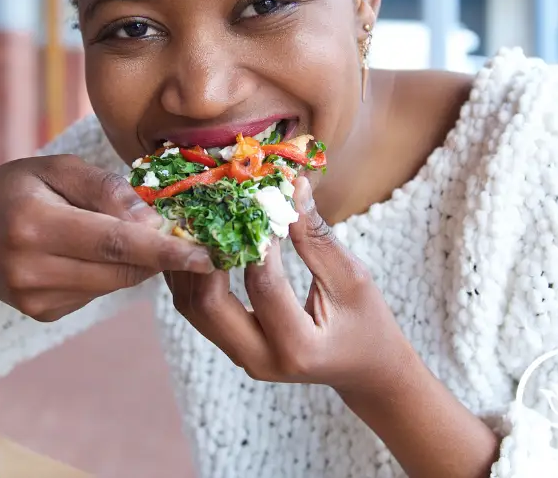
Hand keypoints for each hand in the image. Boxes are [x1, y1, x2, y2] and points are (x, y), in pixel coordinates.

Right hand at [0, 154, 213, 340]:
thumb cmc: (14, 188)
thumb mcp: (54, 168)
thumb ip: (104, 189)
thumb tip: (151, 220)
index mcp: (33, 223)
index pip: (114, 243)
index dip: (165, 250)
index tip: (206, 254)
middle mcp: (30, 268)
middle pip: (120, 269)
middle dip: (160, 254)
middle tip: (187, 232)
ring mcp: (34, 298)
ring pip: (113, 284)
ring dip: (138, 262)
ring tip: (132, 231)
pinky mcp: (41, 313)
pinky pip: (96, 292)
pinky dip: (109, 272)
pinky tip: (90, 250)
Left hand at [165, 176, 407, 396]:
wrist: (366, 370)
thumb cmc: (367, 323)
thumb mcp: (351, 278)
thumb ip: (316, 237)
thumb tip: (292, 186)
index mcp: (298, 347)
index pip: (262, 284)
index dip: (256, 239)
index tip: (255, 199)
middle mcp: (261, 360)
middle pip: (208, 304)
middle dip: (205, 253)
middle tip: (212, 209)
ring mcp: (242, 357)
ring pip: (193, 308)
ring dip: (190, 262)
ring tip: (197, 219)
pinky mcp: (233, 346)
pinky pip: (198, 309)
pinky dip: (193, 273)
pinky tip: (197, 241)